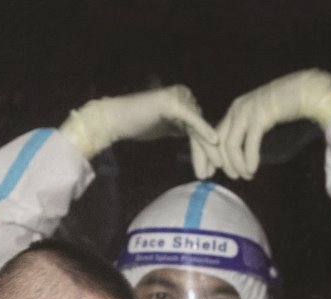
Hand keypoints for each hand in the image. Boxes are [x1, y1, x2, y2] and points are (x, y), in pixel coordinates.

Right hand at [59, 85, 220, 178]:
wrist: (114, 120)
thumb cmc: (135, 125)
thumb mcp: (165, 128)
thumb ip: (180, 129)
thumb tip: (197, 140)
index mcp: (184, 99)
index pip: (199, 126)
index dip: (206, 148)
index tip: (212, 168)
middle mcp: (184, 94)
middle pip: (201, 126)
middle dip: (209, 150)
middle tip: (216, 170)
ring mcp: (179, 96)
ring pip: (197, 126)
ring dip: (207, 147)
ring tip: (215, 165)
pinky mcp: (172, 102)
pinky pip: (191, 119)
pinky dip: (203, 129)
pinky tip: (213, 141)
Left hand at [216, 68, 330, 179]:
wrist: (308, 89)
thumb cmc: (287, 106)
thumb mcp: (260, 118)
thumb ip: (246, 131)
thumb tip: (238, 155)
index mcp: (234, 110)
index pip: (211, 135)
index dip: (205, 156)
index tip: (206, 173)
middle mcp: (236, 110)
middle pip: (215, 142)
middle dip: (217, 164)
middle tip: (226, 178)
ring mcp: (247, 112)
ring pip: (231, 145)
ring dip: (236, 165)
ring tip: (244, 176)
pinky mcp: (260, 116)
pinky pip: (249, 143)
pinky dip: (249, 159)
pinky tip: (252, 169)